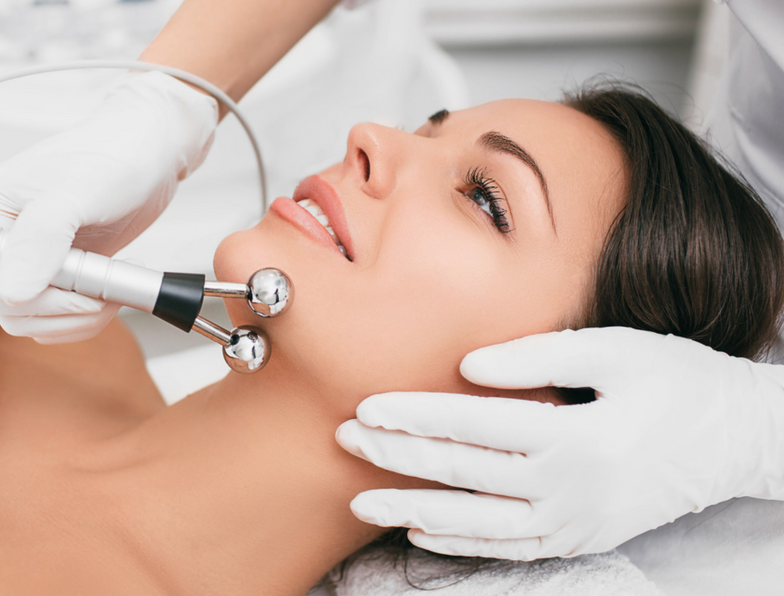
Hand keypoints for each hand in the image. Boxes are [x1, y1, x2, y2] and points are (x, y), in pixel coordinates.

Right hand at [0, 71, 217, 342]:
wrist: (146, 154)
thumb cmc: (110, 155)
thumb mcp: (76, 191)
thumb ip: (41, 238)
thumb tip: (12, 291)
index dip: (22, 295)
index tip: (72, 281)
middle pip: (1, 309)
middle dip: (57, 309)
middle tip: (99, 288)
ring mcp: (20, 261)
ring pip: (30, 321)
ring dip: (76, 316)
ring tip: (111, 282)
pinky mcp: (50, 277)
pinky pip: (55, 321)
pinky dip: (85, 316)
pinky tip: (109, 286)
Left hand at [335, 327, 783, 559]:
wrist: (738, 440)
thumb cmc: (678, 382)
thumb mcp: (618, 350)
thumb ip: (539, 355)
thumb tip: (466, 366)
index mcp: (574, 437)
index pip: (471, 425)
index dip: (414, 416)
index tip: (366, 407)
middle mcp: (567, 489)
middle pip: (462, 474)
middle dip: (397, 459)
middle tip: (344, 442)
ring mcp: (573, 523)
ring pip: (475, 522)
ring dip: (414, 510)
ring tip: (364, 501)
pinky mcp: (579, 538)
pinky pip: (508, 548)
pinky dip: (461, 542)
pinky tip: (421, 532)